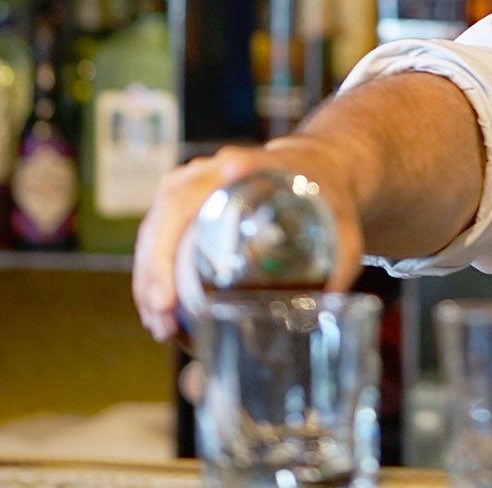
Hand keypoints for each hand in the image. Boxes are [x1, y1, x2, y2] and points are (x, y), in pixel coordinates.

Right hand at [130, 140, 367, 342]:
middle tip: (163, 314)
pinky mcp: (184, 200)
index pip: (203, 190)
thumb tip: (329, 306)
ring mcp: (194, 181)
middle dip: (157, 267)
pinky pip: (155, 233)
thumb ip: (342, 263)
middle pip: (168, 211)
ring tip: (158, 324)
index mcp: (254, 167)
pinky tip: (156, 309)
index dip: (182, 227)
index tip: (172, 284)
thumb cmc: (328, 197)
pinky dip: (151, 272)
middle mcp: (215, 169)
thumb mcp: (343, 226)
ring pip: (154, 225)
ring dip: (147, 276)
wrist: (317, 168)